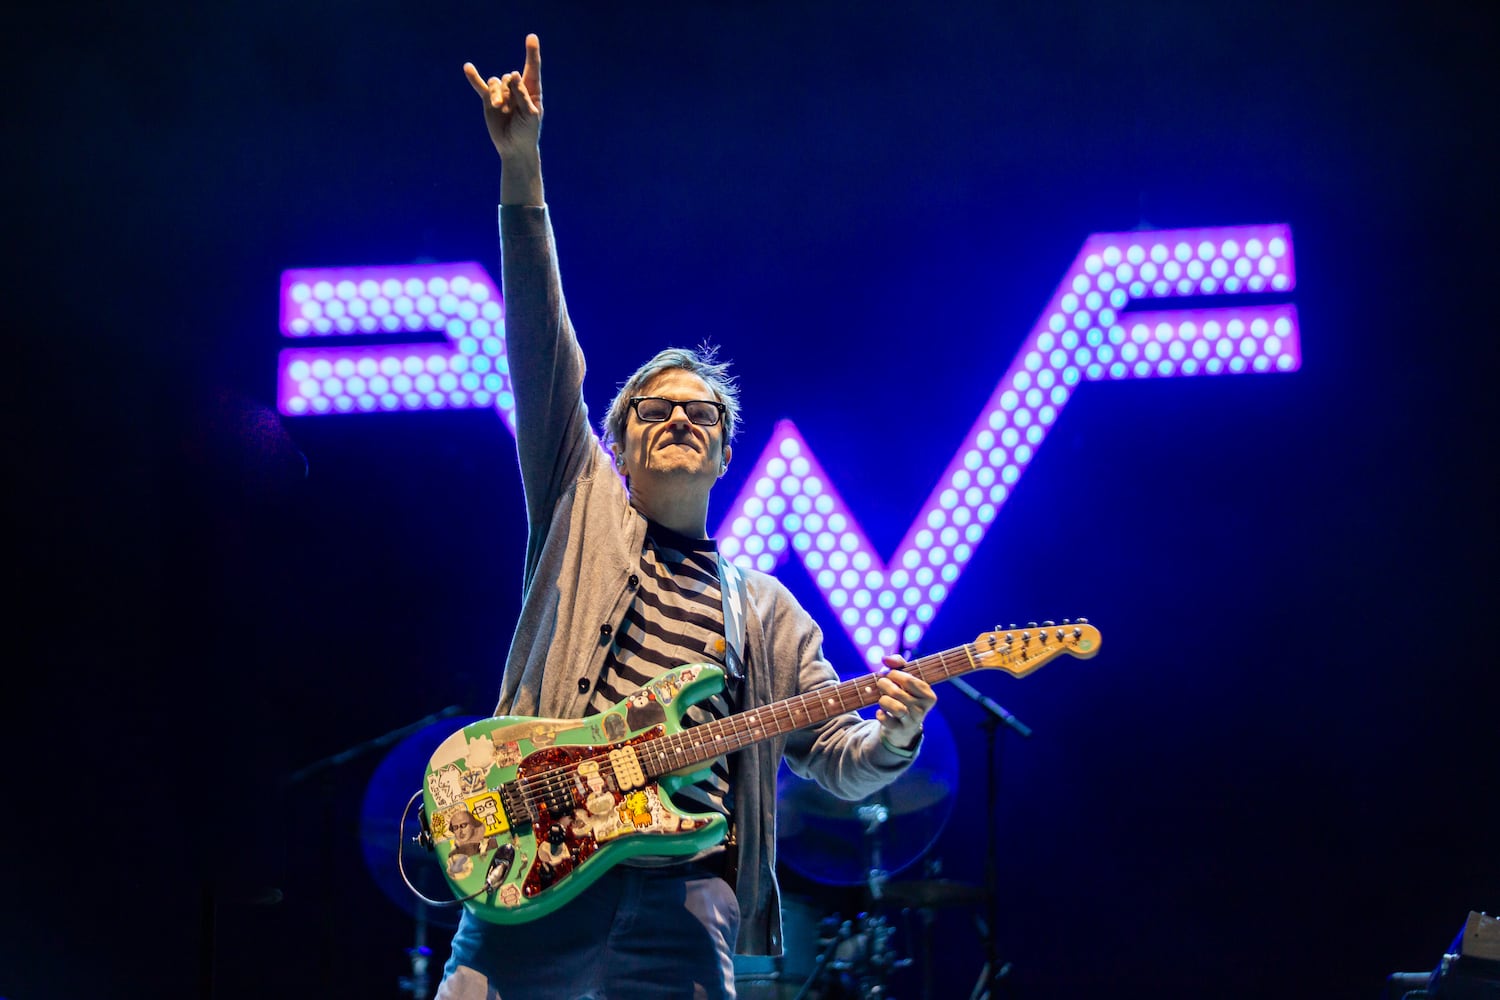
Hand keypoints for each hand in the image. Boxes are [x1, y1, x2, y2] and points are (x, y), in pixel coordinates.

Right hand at [464, 33, 542, 160]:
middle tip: (508, 108)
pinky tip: (468, 68)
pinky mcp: (489, 101)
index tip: (532, 37)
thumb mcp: (530, 115)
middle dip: (508, 90)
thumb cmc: (527, 133)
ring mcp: (502, 94)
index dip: (532, 54)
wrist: (514, 148)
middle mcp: (516, 89)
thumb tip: (514, 73)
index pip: (532, 69)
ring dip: (495, 93)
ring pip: (495, 83)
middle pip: (509, 78)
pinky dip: (474, 78)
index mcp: (531, 91)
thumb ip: (522, 95)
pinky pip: (480, 86)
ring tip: (497, 107)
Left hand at [874, 655, 935, 751]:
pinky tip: (881, 712)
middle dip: (884, 685)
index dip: (893, 674)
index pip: (909, 680)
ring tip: (882, 699)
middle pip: (897, 692)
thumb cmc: (905, 697)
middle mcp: (923, 709)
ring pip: (895, 707)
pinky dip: (880, 714)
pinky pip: (887, 721)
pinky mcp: (900, 730)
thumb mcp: (906, 680)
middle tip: (881, 684)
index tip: (888, 674)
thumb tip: (885, 659)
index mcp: (928, 695)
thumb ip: (898, 664)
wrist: (903, 728)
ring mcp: (913, 721)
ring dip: (883, 700)